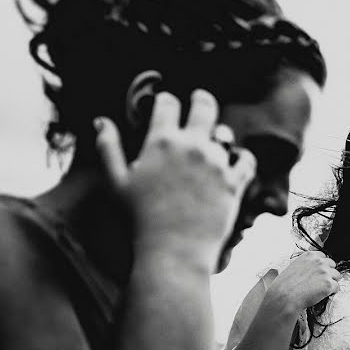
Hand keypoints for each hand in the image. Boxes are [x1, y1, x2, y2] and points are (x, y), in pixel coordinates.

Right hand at [95, 89, 255, 269]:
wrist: (173, 250)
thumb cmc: (139, 219)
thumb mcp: (116, 182)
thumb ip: (108, 148)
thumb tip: (102, 121)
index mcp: (161, 141)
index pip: (168, 104)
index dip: (166, 100)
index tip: (167, 102)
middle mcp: (192, 146)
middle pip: (205, 106)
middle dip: (202, 99)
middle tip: (200, 99)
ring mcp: (217, 163)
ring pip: (225, 134)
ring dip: (219, 135)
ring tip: (215, 141)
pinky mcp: (235, 182)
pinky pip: (247, 159)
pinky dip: (243, 157)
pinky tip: (237, 160)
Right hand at [262, 251, 340, 313]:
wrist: (285, 297)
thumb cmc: (285, 285)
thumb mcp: (294, 266)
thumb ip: (306, 264)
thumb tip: (312, 268)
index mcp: (310, 256)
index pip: (324, 257)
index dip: (322, 266)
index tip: (319, 273)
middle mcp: (319, 262)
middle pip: (332, 265)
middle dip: (328, 273)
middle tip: (320, 282)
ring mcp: (325, 272)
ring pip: (337, 276)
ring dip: (331, 282)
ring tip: (320, 289)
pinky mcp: (329, 284)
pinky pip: (337, 287)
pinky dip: (331, 292)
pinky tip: (322, 294)